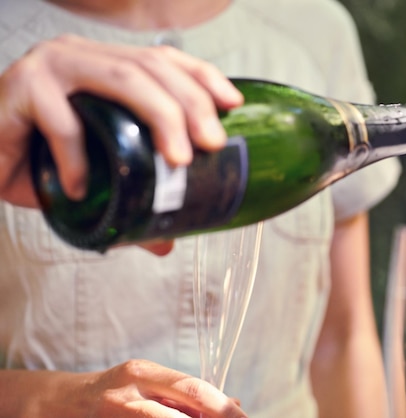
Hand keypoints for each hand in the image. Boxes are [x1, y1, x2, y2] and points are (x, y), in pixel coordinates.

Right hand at [0, 34, 242, 207]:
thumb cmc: (38, 157)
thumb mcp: (93, 170)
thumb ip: (128, 198)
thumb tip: (166, 241)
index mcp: (108, 64)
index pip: (166, 59)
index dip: (204, 76)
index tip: (234, 104)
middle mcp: (85, 55)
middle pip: (153, 67)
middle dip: (192, 104)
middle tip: (212, 145)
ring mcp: (53, 65)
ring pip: (122, 78)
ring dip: (160, 118)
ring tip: (177, 161)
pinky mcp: (20, 87)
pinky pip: (61, 121)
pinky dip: (78, 158)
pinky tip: (84, 189)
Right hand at [2, 359, 245, 416]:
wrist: (59, 402)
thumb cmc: (115, 394)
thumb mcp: (149, 387)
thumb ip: (184, 396)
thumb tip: (232, 404)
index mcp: (145, 372)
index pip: (193, 388)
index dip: (221, 405)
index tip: (242, 415)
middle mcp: (130, 387)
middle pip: (183, 403)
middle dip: (215, 415)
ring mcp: (116, 408)